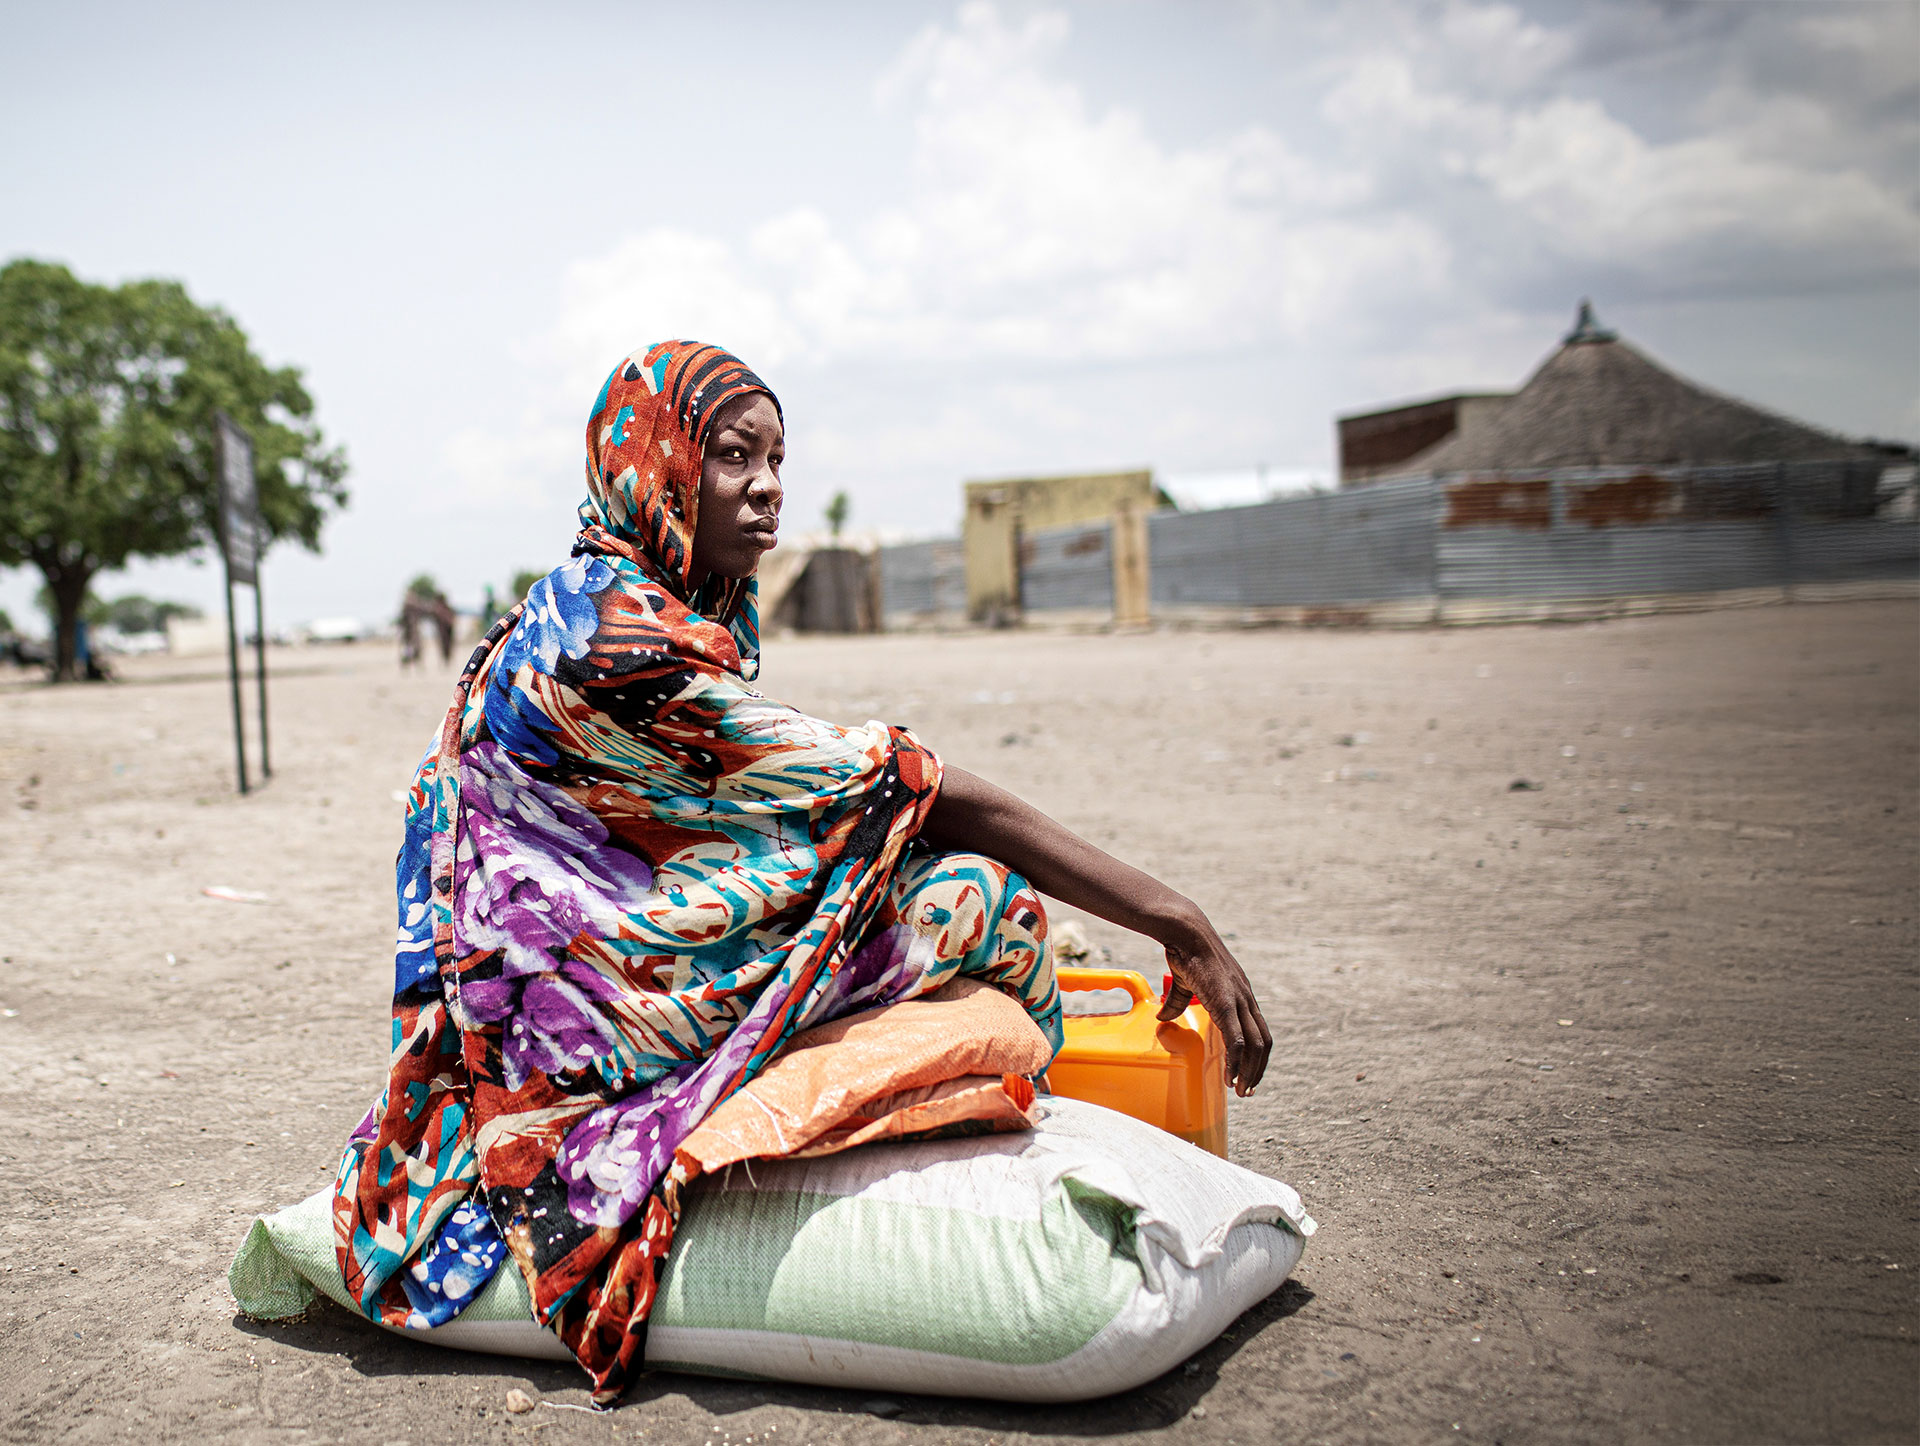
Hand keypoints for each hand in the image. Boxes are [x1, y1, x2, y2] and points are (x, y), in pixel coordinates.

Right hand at [1155, 915, 1271, 1096]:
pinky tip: (1231, 1077)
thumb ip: (1178, 1002)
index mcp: (1241, 995)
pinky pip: (1237, 1039)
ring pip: (1255, 1045)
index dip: (1257, 1055)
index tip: (1248, 1074)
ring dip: (1250, 1071)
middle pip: (1264, 1043)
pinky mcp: (1226, 1002)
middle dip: (1258, 1070)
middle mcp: (1246, 999)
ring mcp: (1239, 1000)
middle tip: (1246, 1090)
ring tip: (1240, 1090)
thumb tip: (1163, 1018)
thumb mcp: (1184, 983)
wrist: (1186, 932)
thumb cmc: (1185, 952)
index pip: (1260, 1031)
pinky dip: (1236, 1062)